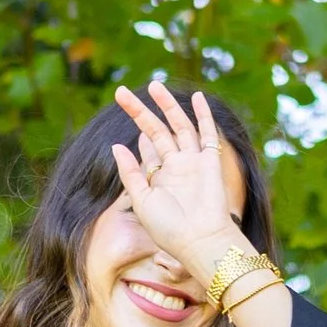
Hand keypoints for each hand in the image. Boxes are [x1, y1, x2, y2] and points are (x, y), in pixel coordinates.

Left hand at [109, 82, 249, 294]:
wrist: (199, 240)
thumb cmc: (168, 229)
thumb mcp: (141, 200)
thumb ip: (130, 173)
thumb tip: (117, 146)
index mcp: (159, 179)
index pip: (148, 149)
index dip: (138, 132)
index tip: (126, 116)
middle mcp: (177, 168)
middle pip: (158, 131)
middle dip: (141, 112)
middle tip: (122, 93)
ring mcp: (193, 162)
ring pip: (180, 126)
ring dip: (167, 106)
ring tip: (154, 85)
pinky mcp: (210, 161)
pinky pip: (208, 133)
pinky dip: (203, 116)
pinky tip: (197, 97)